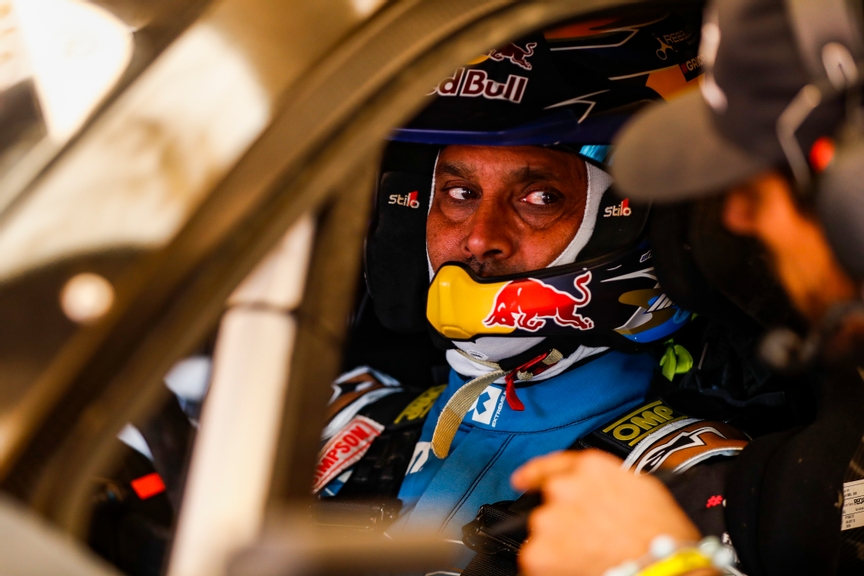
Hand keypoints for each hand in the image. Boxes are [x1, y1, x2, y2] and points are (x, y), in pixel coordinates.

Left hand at [511, 450, 701, 575]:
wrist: (664, 570)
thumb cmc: (662, 538)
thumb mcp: (641, 491)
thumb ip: (606, 485)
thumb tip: (596, 494)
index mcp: (590, 468)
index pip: (552, 465)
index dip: (534, 474)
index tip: (522, 480)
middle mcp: (563, 488)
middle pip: (549, 505)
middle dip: (562, 523)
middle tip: (587, 542)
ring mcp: (547, 520)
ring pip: (542, 536)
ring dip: (557, 547)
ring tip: (588, 559)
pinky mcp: (537, 553)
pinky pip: (537, 562)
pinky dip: (550, 568)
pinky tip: (577, 570)